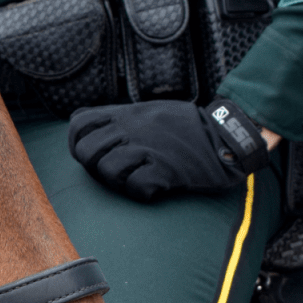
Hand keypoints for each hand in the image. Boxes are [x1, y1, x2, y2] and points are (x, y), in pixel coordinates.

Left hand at [68, 98, 269, 201]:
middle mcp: (133, 127)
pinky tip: (156, 184)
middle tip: (116, 170)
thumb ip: (118, 118)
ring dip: (119, 181)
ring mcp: (148, 147)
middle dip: (94, 167)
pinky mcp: (166, 168)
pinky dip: (144, 191)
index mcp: (126, 113)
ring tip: (139, 176)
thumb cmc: (185, 128)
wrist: (226, 136)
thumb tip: (88, 128)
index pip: (79, 124)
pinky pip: (137, 186)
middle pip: (86, 152)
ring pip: (108, 170)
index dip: (77, 143)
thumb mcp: (148, 111)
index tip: (92, 154)